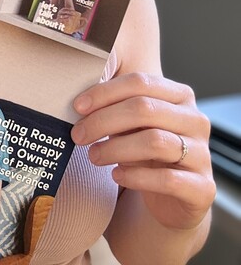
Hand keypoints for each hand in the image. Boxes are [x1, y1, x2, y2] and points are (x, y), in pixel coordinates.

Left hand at [71, 72, 215, 230]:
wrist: (173, 198)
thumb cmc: (146, 151)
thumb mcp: (132, 125)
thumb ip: (115, 109)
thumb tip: (79, 103)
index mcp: (179, 95)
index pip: (140, 82)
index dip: (105, 92)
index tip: (77, 106)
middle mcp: (195, 120)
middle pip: (145, 109)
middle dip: (104, 120)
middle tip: (78, 134)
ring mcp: (203, 154)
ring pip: (154, 142)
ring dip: (115, 148)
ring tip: (93, 156)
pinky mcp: (202, 187)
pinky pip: (167, 179)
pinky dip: (136, 176)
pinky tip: (117, 176)